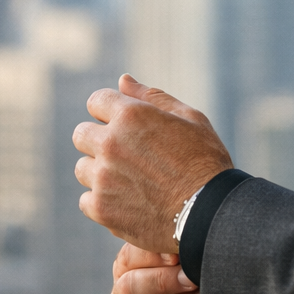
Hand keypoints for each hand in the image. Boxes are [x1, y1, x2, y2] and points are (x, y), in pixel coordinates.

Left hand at [73, 73, 232, 251]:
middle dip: (100, 140)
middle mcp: (110, 143)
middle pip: (81, 134)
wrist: (211, 213)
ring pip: (83, 169)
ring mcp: (103, 177)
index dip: (110, 112)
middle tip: (127, 156)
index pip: (96, 101)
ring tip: (132, 183)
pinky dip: (103, 202)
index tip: (123, 126)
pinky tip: (128, 203)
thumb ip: (152, 97)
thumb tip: (123, 80)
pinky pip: (86, 200)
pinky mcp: (101, 208)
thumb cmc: (206, 162)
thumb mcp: (190, 119)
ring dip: (101, 172)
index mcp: (131, 115)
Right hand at [108, 241, 226, 293]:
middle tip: (192, 277)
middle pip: (130, 288)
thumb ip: (180, 252)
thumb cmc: (193, 291)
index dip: (151, 255)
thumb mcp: (186, 267)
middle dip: (164, 280)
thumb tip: (189, 233)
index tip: (178, 253)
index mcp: (125, 273)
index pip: (128, 258)